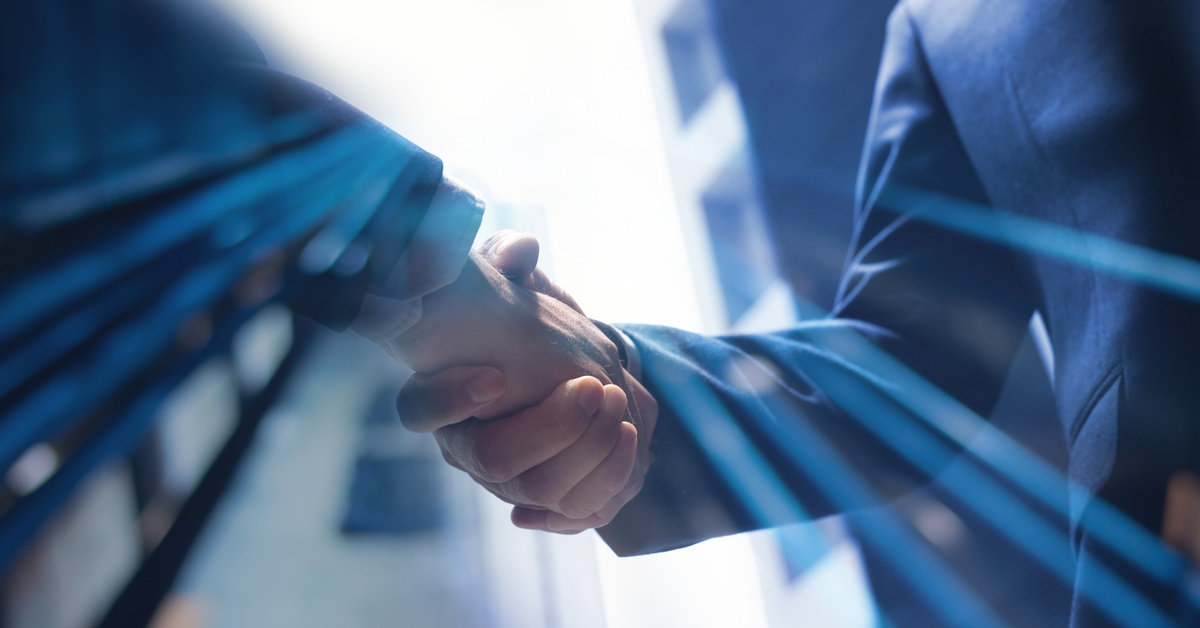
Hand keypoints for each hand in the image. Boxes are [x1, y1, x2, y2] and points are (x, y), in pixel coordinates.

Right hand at [395, 232, 657, 530]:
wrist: (565, 366)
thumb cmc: (522, 320)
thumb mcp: (507, 280)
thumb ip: (504, 258)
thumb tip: (518, 251)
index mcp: (438, 396)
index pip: (418, 411)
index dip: (451, 399)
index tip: (497, 376)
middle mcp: (466, 446)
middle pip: (493, 463)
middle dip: (552, 426)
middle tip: (594, 384)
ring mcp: (507, 481)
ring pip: (540, 491)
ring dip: (590, 449)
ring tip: (619, 401)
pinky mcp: (551, 497)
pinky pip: (577, 510)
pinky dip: (608, 481)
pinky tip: (629, 437)